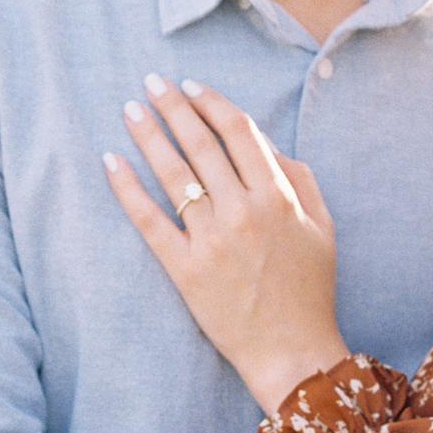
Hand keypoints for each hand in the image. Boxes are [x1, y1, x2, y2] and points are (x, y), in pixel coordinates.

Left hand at [104, 75, 346, 411]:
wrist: (292, 351)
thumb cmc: (309, 288)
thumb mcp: (321, 226)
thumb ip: (298, 177)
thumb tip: (262, 140)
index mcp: (278, 196)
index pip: (238, 132)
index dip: (212, 102)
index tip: (191, 85)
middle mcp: (243, 211)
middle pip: (201, 144)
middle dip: (174, 107)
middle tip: (151, 81)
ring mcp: (211, 240)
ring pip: (173, 174)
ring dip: (149, 135)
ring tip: (130, 109)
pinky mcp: (185, 269)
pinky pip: (149, 221)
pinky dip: (127, 189)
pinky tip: (111, 162)